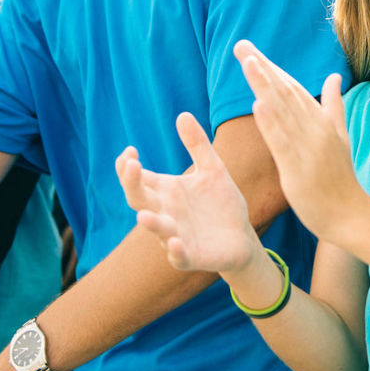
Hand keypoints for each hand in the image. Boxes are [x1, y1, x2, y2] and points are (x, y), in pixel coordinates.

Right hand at [118, 112, 259, 272]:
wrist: (242, 236)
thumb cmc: (220, 203)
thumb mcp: (212, 169)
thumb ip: (198, 145)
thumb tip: (182, 114)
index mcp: (166, 191)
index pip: (138, 178)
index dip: (127, 166)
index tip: (130, 150)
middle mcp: (165, 213)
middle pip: (139, 199)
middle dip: (131, 184)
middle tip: (131, 165)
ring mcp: (175, 235)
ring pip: (157, 230)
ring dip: (151, 223)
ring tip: (144, 215)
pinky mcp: (191, 256)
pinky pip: (178, 257)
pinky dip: (175, 251)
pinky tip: (175, 243)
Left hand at [234, 40, 362, 241]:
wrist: (351, 215)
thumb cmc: (340, 178)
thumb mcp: (340, 136)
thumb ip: (334, 106)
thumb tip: (334, 76)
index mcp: (321, 120)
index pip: (292, 87)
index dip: (271, 67)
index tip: (251, 50)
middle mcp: (315, 128)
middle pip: (285, 92)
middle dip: (262, 68)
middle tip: (240, 46)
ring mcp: (308, 147)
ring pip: (283, 111)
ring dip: (264, 85)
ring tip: (248, 62)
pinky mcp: (299, 168)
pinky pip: (282, 142)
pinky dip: (271, 122)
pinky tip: (257, 105)